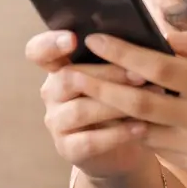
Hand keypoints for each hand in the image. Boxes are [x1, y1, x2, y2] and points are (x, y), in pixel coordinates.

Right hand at [25, 30, 155, 180]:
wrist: (125, 148)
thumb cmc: (123, 100)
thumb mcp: (119, 75)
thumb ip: (119, 56)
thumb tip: (139, 41)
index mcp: (59, 67)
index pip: (38, 51)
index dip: (50, 44)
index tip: (73, 38)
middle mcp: (52, 93)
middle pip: (68, 78)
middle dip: (108, 75)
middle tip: (142, 75)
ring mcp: (57, 122)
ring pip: (80, 110)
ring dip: (116, 105)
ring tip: (149, 101)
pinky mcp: (68, 148)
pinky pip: (89, 141)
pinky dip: (117, 134)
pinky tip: (142, 128)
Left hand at [68, 27, 186, 184]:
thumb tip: (166, 32)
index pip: (159, 69)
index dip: (123, 53)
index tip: (96, 38)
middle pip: (138, 103)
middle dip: (100, 86)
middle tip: (70, 72)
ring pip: (139, 128)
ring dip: (109, 111)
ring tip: (82, 92)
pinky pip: (153, 145)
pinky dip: (131, 128)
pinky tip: (112, 114)